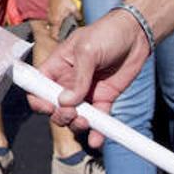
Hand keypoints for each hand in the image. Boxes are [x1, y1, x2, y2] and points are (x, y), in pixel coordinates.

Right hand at [32, 8, 149, 147]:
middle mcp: (68, 82)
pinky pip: (98, 120)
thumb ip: (78, 77)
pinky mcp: (103, 99)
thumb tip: (66, 101)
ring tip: (85, 121)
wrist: (135, 35)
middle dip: (60, 115)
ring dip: (76, 125)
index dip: (38, 100)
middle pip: (54, 107)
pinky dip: (97, 132)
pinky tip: (97, 141)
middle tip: (71, 113)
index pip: (38, 87)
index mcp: (57, 66)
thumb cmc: (106, 33)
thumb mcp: (87, 50)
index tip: (47, 106)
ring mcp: (85, 93)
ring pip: (73, 117)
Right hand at [46, 0, 79, 41]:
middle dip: (58, 33)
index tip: (63, 40)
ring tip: (64, 26)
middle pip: (52, 31)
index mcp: (55, 21)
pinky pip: (52, 19)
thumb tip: (80, 20)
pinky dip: (56, 20)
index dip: (58, 39)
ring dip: (57, 26)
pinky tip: (62, 17)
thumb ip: (77, 16)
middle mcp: (50, 19)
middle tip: (65, 34)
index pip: (54, 35)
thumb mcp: (73, 9)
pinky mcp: (49, 11)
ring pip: (52, 25)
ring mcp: (49, 15)